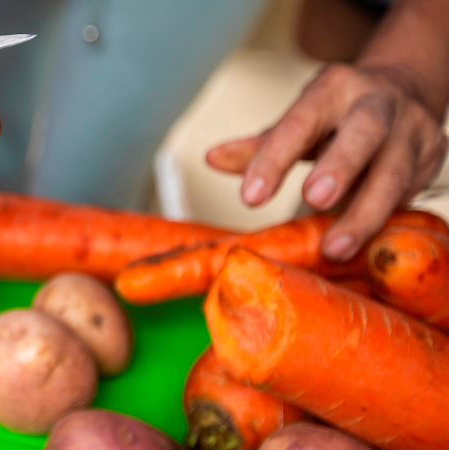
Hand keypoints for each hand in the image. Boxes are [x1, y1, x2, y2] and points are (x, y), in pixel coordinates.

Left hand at [206, 64, 447, 259]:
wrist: (405, 90)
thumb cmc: (337, 113)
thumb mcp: (298, 118)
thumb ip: (260, 144)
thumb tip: (212, 159)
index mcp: (333, 89)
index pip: (299, 121)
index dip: (274, 158)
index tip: (250, 197)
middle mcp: (377, 104)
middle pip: (364, 133)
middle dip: (340, 167)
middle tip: (313, 200)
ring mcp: (412, 129)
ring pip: (395, 173)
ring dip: (366, 213)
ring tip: (336, 247)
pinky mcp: (434, 155)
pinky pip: (411, 193)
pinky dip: (388, 221)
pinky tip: (368, 246)